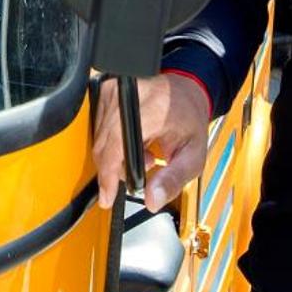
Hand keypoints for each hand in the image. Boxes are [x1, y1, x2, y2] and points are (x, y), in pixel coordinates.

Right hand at [91, 74, 211, 211]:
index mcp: (153, 108)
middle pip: (105, 144)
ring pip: (99, 139)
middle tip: (147, 166)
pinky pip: (98, 129)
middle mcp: (129, 95)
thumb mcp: (193, 156)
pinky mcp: (106, 92)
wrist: (186, 93)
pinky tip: (133, 141)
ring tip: (146, 153)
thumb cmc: (190, 121)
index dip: (109, 172)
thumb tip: (152, 200)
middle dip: (118, 168)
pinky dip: (112, 143)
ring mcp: (114, 91)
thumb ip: (174, 179)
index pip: (117, 142)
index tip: (107, 195)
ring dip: (116, 156)